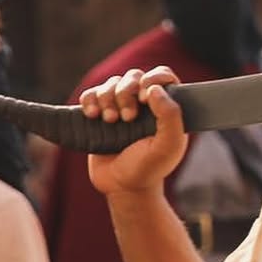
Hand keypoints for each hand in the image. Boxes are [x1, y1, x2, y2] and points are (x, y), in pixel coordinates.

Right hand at [82, 66, 188, 195]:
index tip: (145, 97)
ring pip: (112, 83)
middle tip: (127, 118)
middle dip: (127, 93)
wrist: (122, 186)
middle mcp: (144, 102)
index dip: (153, 79)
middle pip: (134, 76)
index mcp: (165, 106)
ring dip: (108, 98)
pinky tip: (93, 116)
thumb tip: (155, 88)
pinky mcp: (99, 113)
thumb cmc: (150, 167)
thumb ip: (171, 116)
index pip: (163, 76)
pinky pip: (91, 93)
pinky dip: (90, 99)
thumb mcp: (168, 146)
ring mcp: (120, 106)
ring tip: (110, 121)